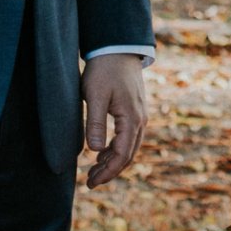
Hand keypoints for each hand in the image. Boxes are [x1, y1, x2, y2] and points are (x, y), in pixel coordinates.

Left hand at [80, 53, 147, 186]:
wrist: (118, 48)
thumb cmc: (104, 70)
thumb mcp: (95, 95)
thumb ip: (95, 123)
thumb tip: (94, 150)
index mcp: (132, 119)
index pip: (122, 155)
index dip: (107, 172)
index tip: (91, 182)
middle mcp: (140, 120)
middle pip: (128, 155)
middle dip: (110, 171)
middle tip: (90, 182)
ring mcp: (139, 115)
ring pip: (129, 147)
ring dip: (113, 161)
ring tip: (93, 171)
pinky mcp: (134, 110)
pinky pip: (128, 137)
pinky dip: (116, 149)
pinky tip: (102, 152)